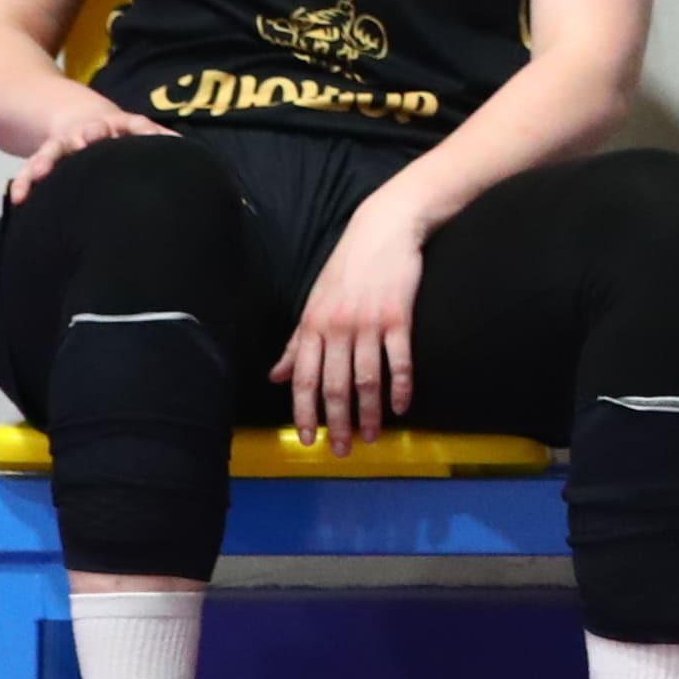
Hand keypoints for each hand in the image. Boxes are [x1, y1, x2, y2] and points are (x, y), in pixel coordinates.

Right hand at [4, 104, 171, 205]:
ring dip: (47, 161)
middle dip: (87, 135)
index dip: (137, 132)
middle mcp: (91, 132)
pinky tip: (19, 198)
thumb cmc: (122, 138)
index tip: (137, 136)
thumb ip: (160, 141)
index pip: (133, 126)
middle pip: (88, 132)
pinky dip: (25, 182)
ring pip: (53, 150)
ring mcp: (64, 143)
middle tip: (83, 141)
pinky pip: (31, 170)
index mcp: (122, 127)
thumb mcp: (142, 135)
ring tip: (38, 176)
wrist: (83, 118)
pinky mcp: (45, 157)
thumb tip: (186, 150)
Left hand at [276, 196, 431, 449]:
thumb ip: (296, 342)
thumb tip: (276, 376)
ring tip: (372, 436)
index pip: (303, 378)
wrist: (385, 229)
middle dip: (337, 422)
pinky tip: (402, 407)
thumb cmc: (347, 266)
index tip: (308, 439)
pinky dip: (401, 387)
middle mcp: (337, 327)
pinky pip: (399, 360)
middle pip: (334, 386)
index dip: (304, 412)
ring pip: (366, 379)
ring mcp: (369, 323)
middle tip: (342, 449)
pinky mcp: (400, 317)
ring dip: (369, 413)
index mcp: (313, 325)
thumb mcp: (314, 302)